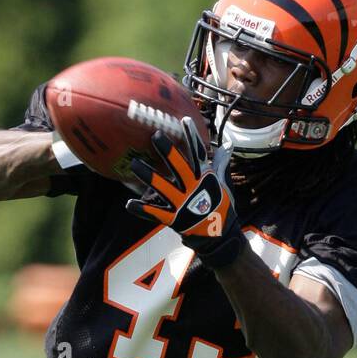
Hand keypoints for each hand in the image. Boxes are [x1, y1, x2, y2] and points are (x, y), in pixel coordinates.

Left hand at [125, 117, 243, 268]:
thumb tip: (227, 144)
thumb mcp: (223, 184)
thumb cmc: (221, 207)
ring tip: (134, 164)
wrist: (220, 236)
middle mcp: (193, 188)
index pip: (198, 154)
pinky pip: (156, 213)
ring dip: (148, 176)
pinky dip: (142, 209)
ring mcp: (183, 204)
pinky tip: (129, 204)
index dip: (191, 137)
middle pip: (179, 167)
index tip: (184, 121)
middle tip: (155, 136)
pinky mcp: (174, 219)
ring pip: (163, 187)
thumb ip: (220, 163)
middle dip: (168, 151)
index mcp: (205, 178)